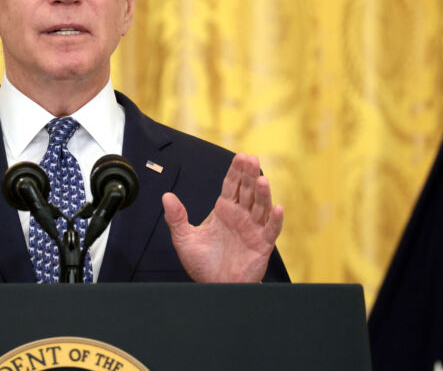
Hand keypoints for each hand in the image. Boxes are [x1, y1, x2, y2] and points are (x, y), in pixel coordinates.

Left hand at [162, 153, 283, 282]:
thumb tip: (166, 197)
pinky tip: (277, 208)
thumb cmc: (202, 263)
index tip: (240, 157)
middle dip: (249, 175)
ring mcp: (253, 229)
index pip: (231, 186)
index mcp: (223, 211)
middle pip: (247, 191)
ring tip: (261, 180)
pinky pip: (271, 231)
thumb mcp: (184, 239)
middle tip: (251, 159)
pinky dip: (275, 220)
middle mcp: (240, 216)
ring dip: (263, 193)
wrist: (214, 286)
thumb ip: (176, 217)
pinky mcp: (262, 245)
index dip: (236, 172)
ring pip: (260, 207)